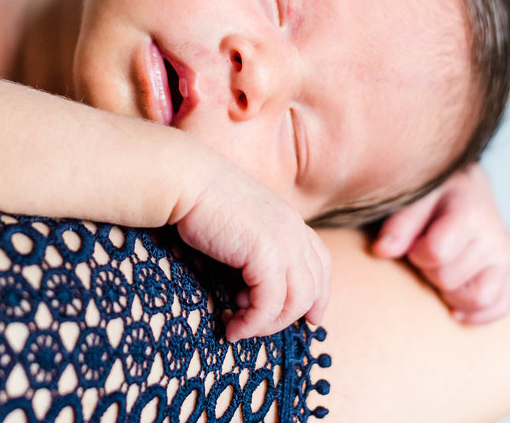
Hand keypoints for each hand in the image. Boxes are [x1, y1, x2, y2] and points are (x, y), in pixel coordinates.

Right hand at [175, 164, 330, 340]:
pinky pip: (269, 304)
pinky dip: (253, 323)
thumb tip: (246, 293)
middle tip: (262, 329)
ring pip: (296, 301)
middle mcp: (294, 230)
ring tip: (240, 328)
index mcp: (290, 220)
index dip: (320, 292)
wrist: (188, 181)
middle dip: (294, 315)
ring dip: (269, 324)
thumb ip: (252, 253)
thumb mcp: (239, 228)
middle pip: (314, 285)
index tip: (310, 317)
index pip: (321, 261)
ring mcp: (286, 242)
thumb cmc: (201, 203)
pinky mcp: (268, 255)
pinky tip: (232, 327)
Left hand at [372, 165, 509, 324]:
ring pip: (477, 299)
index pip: (437, 253)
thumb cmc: (434, 191)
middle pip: (449, 279)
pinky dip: (478, 313)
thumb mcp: (415, 196)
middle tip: (424, 252)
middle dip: (428, 270)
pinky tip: (455, 308)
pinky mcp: (507, 273)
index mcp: (470, 215)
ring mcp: (504, 258)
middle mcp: (494, 239)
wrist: (463, 185)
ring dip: (449, 292)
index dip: (416, 253)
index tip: (413, 242)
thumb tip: (381, 251)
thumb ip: (399, 223)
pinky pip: (500, 306)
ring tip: (438, 271)